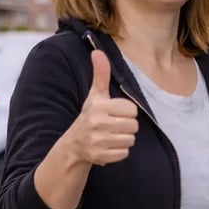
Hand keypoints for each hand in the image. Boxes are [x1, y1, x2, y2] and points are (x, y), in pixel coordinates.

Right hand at [67, 50, 138, 165]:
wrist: (74, 144)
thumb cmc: (90, 115)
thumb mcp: (95, 95)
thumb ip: (100, 74)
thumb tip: (97, 52)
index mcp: (99, 106)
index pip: (132, 110)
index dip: (127, 112)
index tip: (115, 113)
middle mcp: (97, 123)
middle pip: (134, 126)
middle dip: (127, 127)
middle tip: (113, 126)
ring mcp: (98, 141)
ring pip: (130, 140)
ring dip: (123, 139)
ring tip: (110, 136)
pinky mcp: (100, 156)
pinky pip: (124, 154)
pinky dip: (119, 152)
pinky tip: (108, 147)